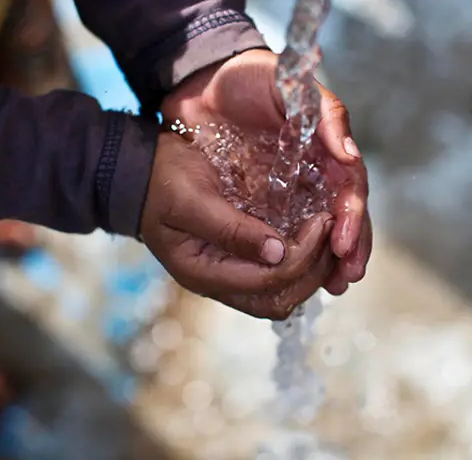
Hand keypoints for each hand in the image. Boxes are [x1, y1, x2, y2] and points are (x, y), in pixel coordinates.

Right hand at [140, 131, 336, 318]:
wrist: (139, 173)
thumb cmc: (160, 180)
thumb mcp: (191, 198)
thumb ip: (231, 228)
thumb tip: (277, 251)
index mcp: (203, 272)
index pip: (267, 282)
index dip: (302, 256)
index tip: (322, 220)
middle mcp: (220, 281)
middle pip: (280, 299)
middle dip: (314, 269)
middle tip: (333, 230)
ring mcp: (230, 274)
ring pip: (284, 292)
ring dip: (312, 267)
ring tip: (330, 232)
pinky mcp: (240, 259)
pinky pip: (279, 273)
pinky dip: (303, 259)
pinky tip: (315, 233)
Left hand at [161, 48, 371, 295]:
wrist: (201, 82)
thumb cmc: (249, 78)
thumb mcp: (289, 85)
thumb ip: (326, 116)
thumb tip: (351, 158)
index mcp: (328, 147)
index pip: (351, 188)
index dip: (353, 216)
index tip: (344, 241)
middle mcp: (317, 172)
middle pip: (344, 216)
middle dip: (350, 247)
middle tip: (345, 275)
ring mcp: (293, 189)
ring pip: (321, 231)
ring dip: (330, 260)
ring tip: (333, 283)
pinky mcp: (265, 202)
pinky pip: (286, 233)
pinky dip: (296, 256)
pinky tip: (302, 276)